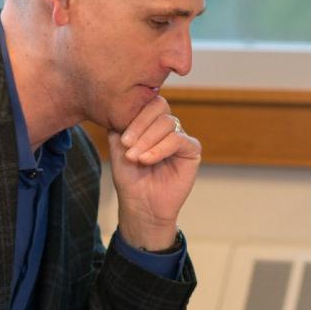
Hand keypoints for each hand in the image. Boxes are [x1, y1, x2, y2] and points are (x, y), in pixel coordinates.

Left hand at [108, 96, 200, 250]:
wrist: (141, 205)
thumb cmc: (130, 179)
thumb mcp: (118, 149)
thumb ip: (120, 126)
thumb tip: (123, 108)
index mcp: (150, 123)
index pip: (146, 104)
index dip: (134, 117)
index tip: (122, 140)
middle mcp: (166, 127)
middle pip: (159, 108)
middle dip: (140, 126)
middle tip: (127, 145)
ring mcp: (180, 137)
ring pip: (168, 123)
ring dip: (148, 140)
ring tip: (136, 158)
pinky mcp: (192, 151)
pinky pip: (179, 140)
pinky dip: (161, 149)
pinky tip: (148, 160)